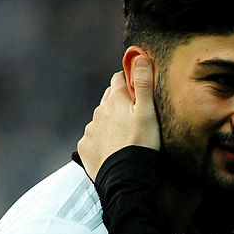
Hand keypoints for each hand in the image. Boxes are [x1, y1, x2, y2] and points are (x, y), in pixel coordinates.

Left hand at [77, 55, 159, 180]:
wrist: (126, 176)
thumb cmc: (141, 143)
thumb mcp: (148, 112)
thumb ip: (143, 83)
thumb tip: (140, 57)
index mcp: (115, 99)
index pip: (118, 78)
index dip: (128, 81)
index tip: (136, 89)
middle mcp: (99, 111)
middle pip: (108, 99)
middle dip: (118, 102)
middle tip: (133, 115)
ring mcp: (90, 129)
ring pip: (100, 119)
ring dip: (109, 122)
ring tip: (124, 137)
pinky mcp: (85, 146)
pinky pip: (93, 138)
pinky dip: (101, 140)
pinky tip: (112, 149)